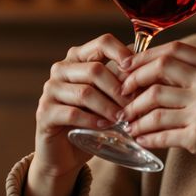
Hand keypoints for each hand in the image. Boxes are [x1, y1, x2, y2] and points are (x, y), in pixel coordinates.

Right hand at [26, 34, 132, 195]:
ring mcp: (50, 89)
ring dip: (108, 107)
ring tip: (123, 119)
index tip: (139, 73)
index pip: (103, 42)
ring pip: (85, 92)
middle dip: (119, 89)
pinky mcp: (44, 112)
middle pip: (95, 70)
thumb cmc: (93, 121)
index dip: (124, 54)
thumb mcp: (110, 98)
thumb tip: (151, 70)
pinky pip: (72, 112)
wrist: (65, 153)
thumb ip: (124, 82)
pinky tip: (104, 127)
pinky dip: (92, 120)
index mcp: (78, 58)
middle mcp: (61, 69)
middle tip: (135, 106)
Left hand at [119, 41, 195, 192]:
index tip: (127, 67)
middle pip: (159, 71)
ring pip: (154, 105)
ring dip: (135, 115)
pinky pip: (161, 133)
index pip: (173, 50)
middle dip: (133, 82)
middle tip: (122, 95)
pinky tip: (140, 139)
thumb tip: (155, 69)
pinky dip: (146, 136)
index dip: (145, 57)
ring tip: (128, 122)